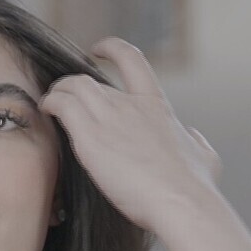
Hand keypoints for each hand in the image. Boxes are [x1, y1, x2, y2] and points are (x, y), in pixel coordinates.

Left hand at [37, 37, 222, 232]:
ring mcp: (110, 119)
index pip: (132, 59)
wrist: (182, 202)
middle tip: (63, 96)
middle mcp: (130, 105)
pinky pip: (62, 107)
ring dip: (57, 93)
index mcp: (156, 105)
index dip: (112, 48)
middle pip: (89, 80)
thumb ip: (195, 141)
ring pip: (72, 87)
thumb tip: (192, 136)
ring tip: (50, 104)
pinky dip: (50, 104)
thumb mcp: (204, 155)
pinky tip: (46, 112)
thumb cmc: (194, 185)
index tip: (97, 49)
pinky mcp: (91, 139)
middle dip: (71, 85)